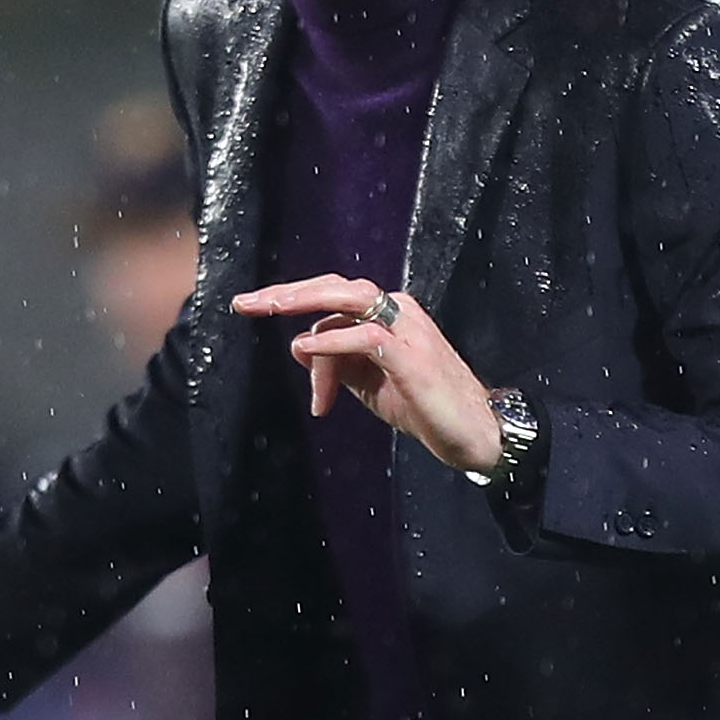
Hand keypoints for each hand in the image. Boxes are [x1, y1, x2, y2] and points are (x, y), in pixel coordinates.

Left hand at [231, 274, 501, 473]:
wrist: (473, 432)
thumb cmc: (422, 405)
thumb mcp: (367, 382)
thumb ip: (336, 362)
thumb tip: (298, 346)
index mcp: (387, 314)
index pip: (331, 301)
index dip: (295, 313)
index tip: (255, 316)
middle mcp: (398, 311)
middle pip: (335, 288)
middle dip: (287, 292)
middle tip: (246, 303)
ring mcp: (407, 331)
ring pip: (350, 300)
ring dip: (305, 301)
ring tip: (268, 309)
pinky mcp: (412, 356)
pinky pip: (366, 338)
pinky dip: (332, 342)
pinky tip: (304, 349)